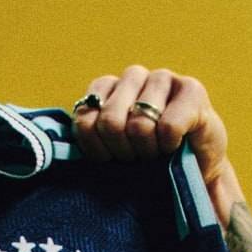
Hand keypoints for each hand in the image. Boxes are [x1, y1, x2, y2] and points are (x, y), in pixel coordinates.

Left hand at [68, 65, 229, 190]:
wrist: (195, 175)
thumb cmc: (148, 165)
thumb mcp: (111, 155)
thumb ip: (87, 140)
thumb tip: (56, 141)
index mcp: (108, 89)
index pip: (85, 118)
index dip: (96, 149)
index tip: (111, 160)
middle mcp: (133, 77)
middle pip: (110, 121)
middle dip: (122, 151)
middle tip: (137, 157)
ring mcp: (163, 79)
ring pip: (139, 124)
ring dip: (147, 150)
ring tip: (156, 152)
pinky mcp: (192, 91)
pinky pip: (167, 127)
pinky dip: (169, 146)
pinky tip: (175, 145)